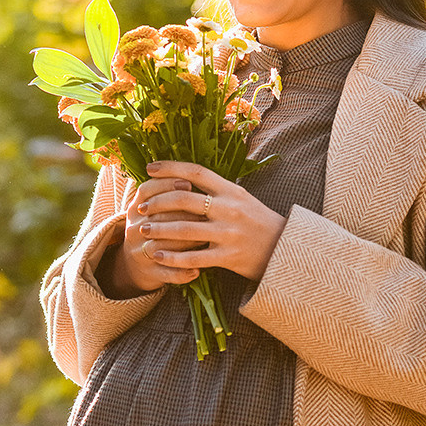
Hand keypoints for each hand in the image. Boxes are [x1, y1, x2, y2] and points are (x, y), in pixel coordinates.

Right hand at [109, 176, 203, 296]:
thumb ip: (169, 192)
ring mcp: (140, 252)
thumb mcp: (156, 206)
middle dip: (185, 214)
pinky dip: (182, 273)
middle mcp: (134, 228)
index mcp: (136, 207)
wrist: (139, 262)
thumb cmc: (157, 226)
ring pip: (163, 246)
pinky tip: (198, 271)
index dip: (167, 185)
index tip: (190, 183)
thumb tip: (190, 179)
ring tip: (207, 240)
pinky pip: (166, 274)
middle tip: (208, 213)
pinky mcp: (149, 272)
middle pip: (158, 218)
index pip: (147, 190)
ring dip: (186, 244)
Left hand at [138, 161, 286, 283]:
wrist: (284, 249)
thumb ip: (216, 190)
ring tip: (143, 229)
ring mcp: (228, 233)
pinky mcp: (228, 256)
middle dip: (157, 202)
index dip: (170, 168)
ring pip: (185, 229)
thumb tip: (185, 178)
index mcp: (231, 190)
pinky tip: (157, 255)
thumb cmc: (258, 222)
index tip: (149, 168)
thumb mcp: (241, 198)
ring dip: (159, 229)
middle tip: (141, 207)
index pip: (196, 172)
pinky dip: (173, 257)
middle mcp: (228, 209)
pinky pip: (194, 257)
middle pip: (184, 199)